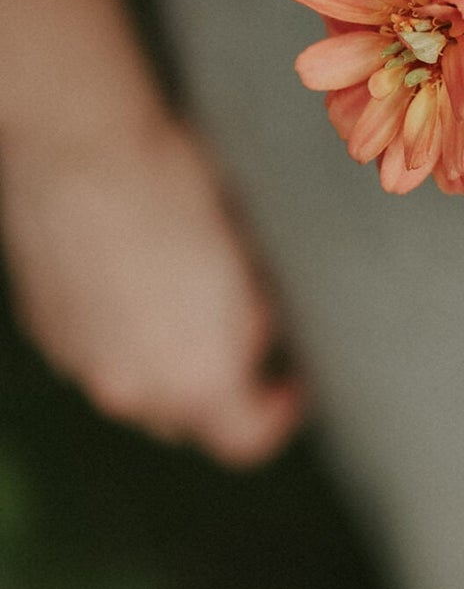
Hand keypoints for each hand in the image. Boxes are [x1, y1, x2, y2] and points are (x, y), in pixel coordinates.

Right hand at [0, 108, 305, 465]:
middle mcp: (133, 389)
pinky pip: (93, 352)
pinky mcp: (46, 331)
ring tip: (182, 297)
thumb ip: (251, 319)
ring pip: (135, 385)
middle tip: (239, 334)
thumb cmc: (178, 189)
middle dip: (216, 386)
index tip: (290, 383)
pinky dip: (117, 333)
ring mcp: (81, 363)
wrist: (80, 149)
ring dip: (162, 361)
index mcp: (197, 379)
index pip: (245, 440)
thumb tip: (254, 339)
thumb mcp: (246, 256)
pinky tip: (131, 278)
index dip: (277, 416)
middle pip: (185, 416)